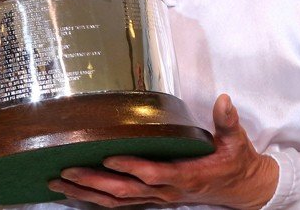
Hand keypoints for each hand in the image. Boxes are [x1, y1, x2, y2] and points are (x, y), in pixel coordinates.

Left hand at [49, 94, 278, 209]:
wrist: (241, 190)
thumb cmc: (235, 162)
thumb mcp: (236, 141)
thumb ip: (227, 121)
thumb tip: (224, 100)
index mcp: (186, 175)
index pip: (155, 173)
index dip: (131, 167)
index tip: (108, 156)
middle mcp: (168, 191)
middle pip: (125, 191)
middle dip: (93, 182)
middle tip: (66, 170)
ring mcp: (159, 198)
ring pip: (118, 201)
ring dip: (87, 193)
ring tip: (58, 183)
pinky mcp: (153, 199)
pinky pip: (120, 204)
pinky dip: (96, 199)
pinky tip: (75, 193)